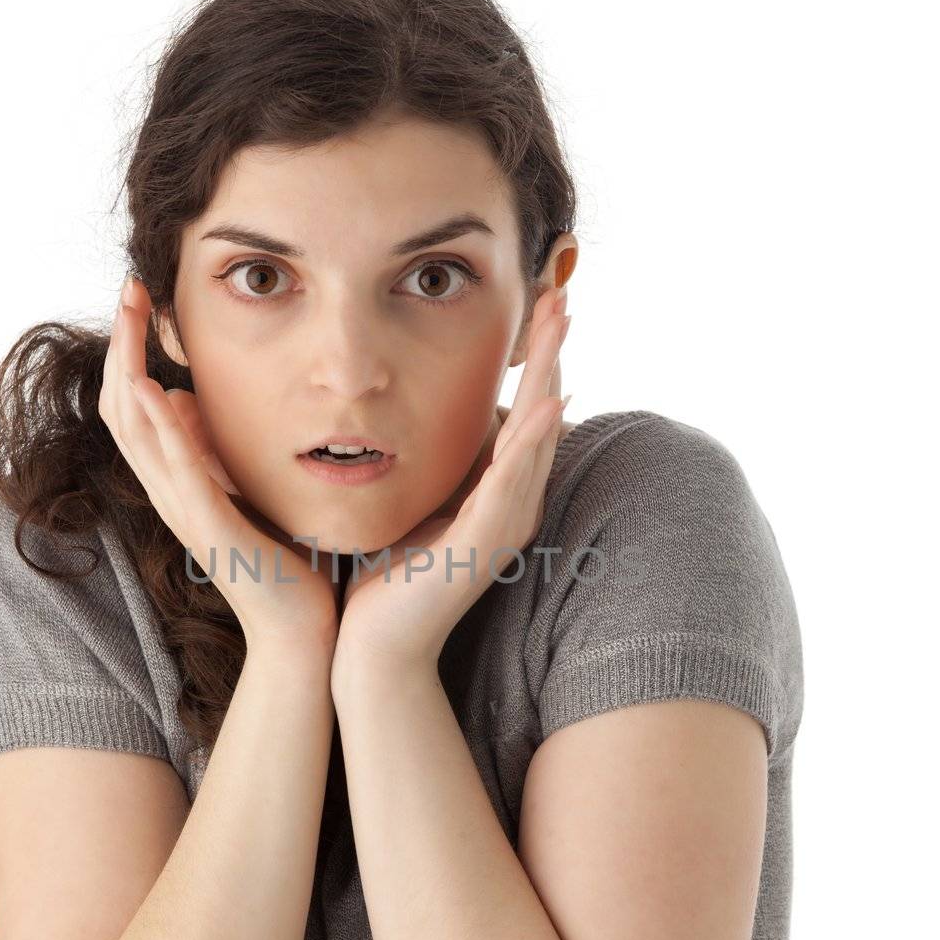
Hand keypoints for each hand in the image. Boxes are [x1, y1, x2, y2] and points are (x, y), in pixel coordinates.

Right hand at [99, 275, 339, 653]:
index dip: (129, 350)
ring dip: (129, 369)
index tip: (141, 298)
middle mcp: (169, 493)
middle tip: (129, 286)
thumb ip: (214, 451)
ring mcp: (185, 512)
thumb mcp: (243, 489)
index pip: (135, 405)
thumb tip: (190, 402)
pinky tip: (158, 389)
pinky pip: (177, 472)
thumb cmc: (283, 564)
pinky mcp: (210, 529)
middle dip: (121, 343)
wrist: (301, 631)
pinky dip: (163, 429)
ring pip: (136, 432)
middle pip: (122, 407)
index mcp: (177, 482)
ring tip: (131, 317)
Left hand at [332, 288, 571, 677]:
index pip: (525, 412)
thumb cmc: (389, 577)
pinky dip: (529, 442)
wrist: (375, 646)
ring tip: (561, 326)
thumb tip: (435, 415)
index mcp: (499, 493)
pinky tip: (545, 406)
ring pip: (536, 438)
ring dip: (549, 378)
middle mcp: (514, 505)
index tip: (541, 305)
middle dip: (552, 353)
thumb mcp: (419, 499)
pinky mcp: (484, 543)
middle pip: (543, 414)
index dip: (536, 359)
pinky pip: (512, 483)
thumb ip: (439, 463)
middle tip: (563, 293)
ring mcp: (505, 524)